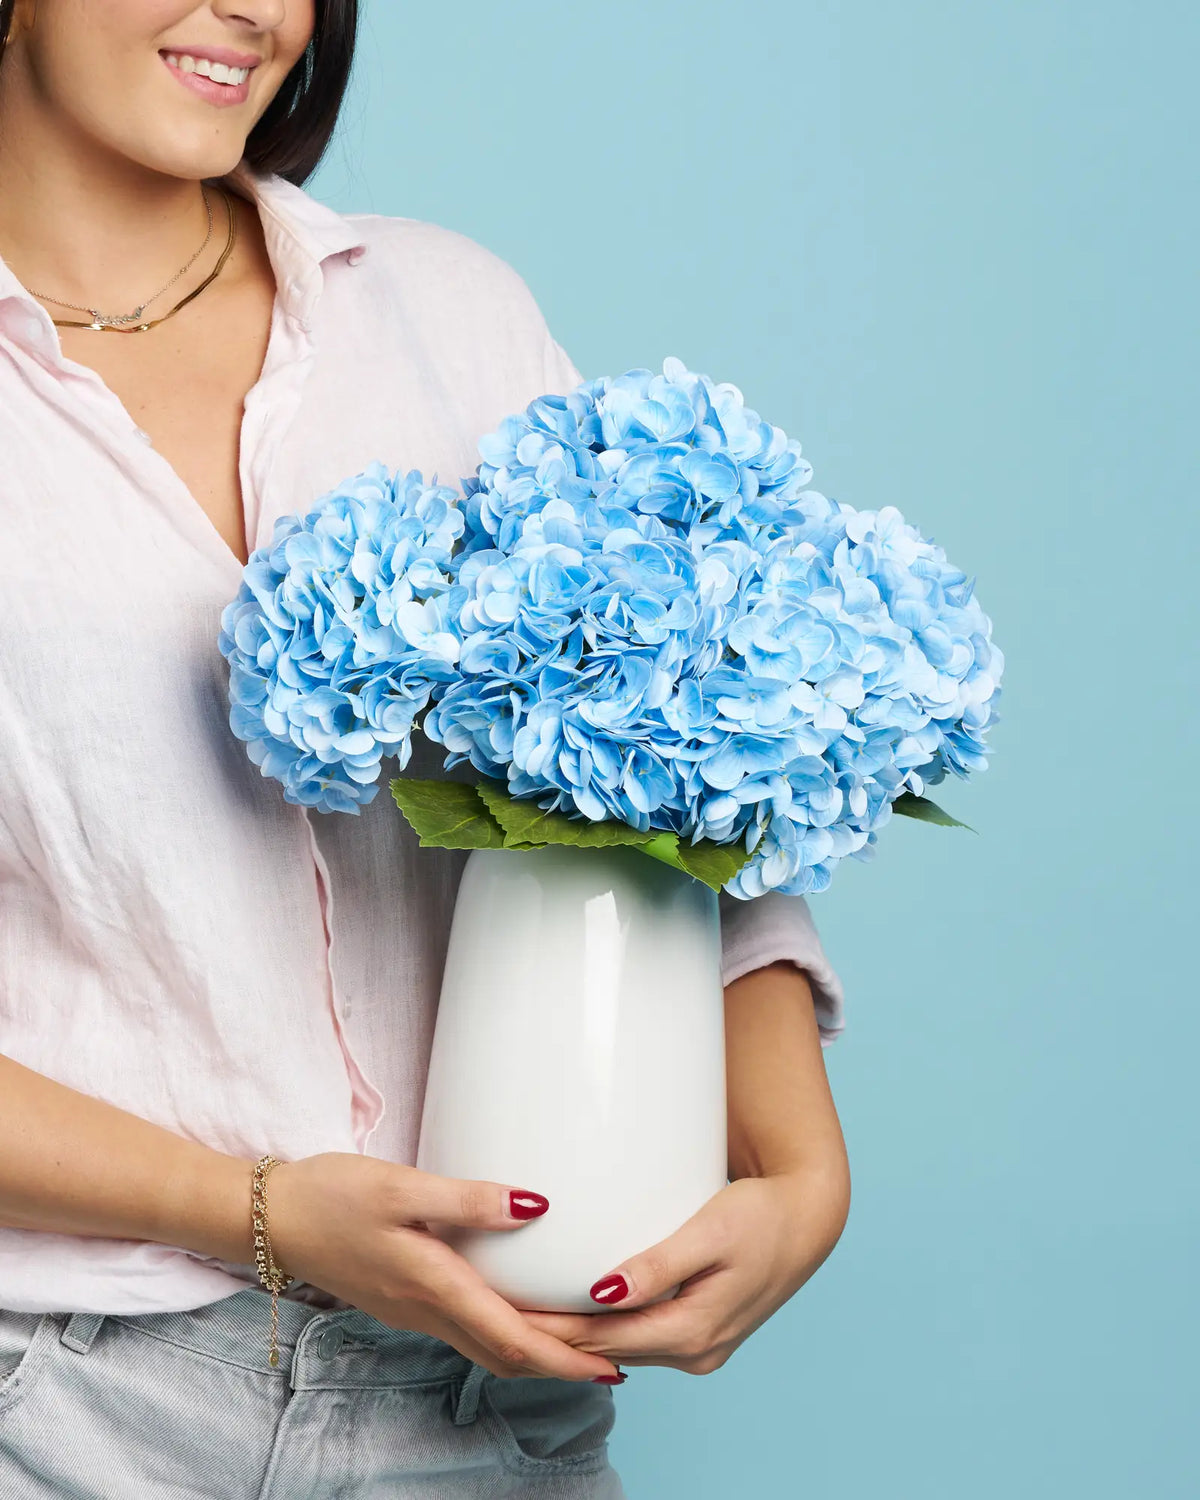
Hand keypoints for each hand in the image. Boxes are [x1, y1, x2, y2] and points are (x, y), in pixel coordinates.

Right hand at [265, 1153, 621, 1382]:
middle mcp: (427, 1311)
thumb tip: (536, 1204)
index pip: (514, 1338)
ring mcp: (414, 1310)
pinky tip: (522, 1313)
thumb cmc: (333, 1196)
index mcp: (434, 1286)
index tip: (612, 1365)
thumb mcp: (401, 1187)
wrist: (269, 1220)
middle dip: (564, 1364)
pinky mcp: (405, 1299)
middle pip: (508, 1354)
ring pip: (487, 1347)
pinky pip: (468, 1331)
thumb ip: (468, 1199)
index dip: (567, 1357)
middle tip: (616, 1361)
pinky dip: (506, 1334)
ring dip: (537, 1353)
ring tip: (581, 1343)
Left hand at [519, 1159, 850, 1374]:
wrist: (808, 1217)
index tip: (501, 1311)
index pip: (600, 1339)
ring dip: (573, 1335)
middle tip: (493, 1311)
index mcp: (693, 1332)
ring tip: (520, 1313)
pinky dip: (603, 1328)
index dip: (548, 1329)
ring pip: (620, 1347)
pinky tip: (573, 1312)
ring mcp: (699, 1347)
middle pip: (605, 1350)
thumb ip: (658, 1265)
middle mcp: (695, 1352)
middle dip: (550, 1336)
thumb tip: (603, 1292)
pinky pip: (638, 1336)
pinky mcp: (699, 1331)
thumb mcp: (711, 1233)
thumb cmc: (761, 1216)